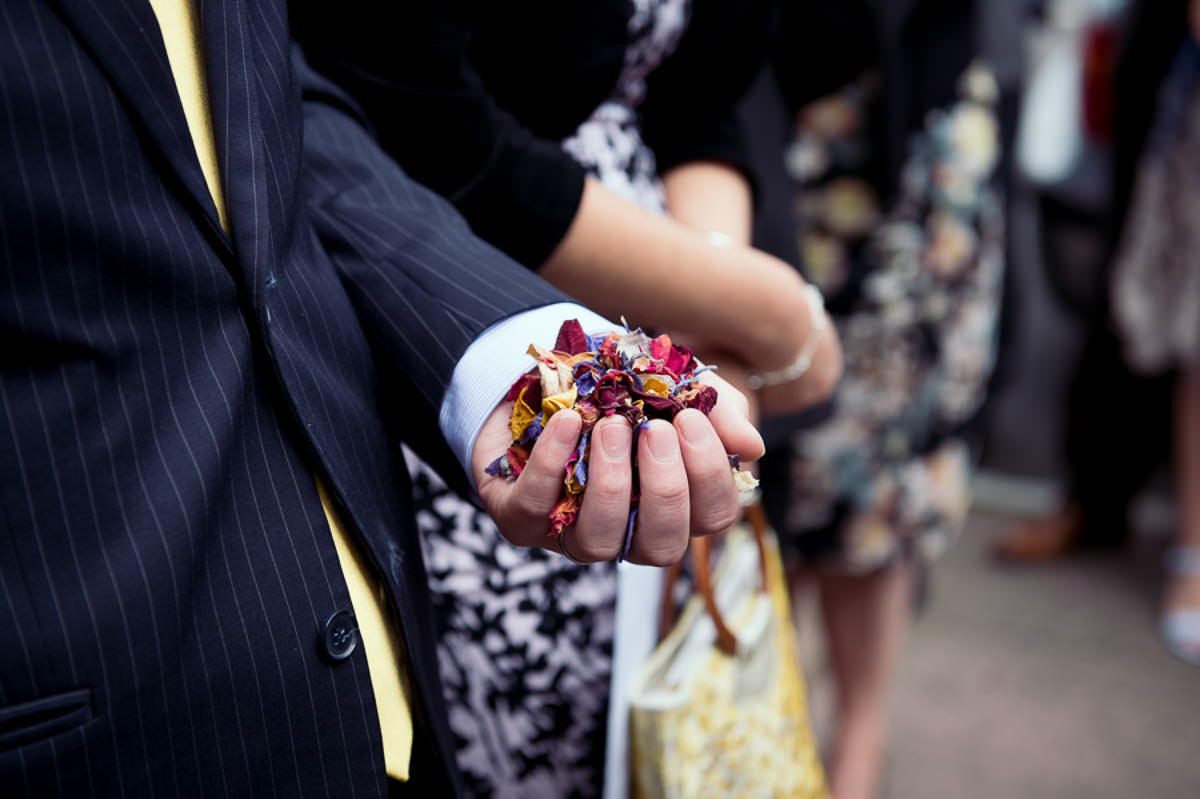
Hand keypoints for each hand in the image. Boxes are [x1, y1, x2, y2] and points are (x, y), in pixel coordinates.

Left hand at [471, 372, 761, 566]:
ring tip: (611, 427)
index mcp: (673, 505)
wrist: (545, 376)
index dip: (709, 476)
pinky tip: (568, 422)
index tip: (690, 420)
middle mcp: (626, 531)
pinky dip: (551, 464)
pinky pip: (534, 509)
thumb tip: (753, 448)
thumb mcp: (675, 386)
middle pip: (662, 546)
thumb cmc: (621, 391)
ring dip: (611, 484)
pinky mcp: (520, 518)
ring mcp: (571, 532)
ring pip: (598, 542)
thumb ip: (717, 412)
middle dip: (664, 489)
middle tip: (656, 431)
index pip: (711, 517)